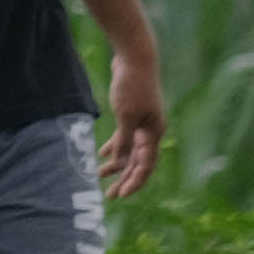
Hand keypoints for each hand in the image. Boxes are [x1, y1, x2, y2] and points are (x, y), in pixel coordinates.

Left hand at [98, 47, 166, 198]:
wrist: (135, 58)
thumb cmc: (132, 86)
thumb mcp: (126, 116)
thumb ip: (124, 140)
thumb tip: (120, 160)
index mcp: (154, 133)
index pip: (146, 165)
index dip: (135, 181)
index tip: (122, 195)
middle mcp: (151, 131)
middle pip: (137, 161)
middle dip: (124, 178)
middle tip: (109, 195)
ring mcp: (142, 122)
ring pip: (129, 150)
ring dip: (116, 164)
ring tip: (99, 176)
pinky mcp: (132, 114)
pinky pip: (124, 136)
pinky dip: (114, 146)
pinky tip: (102, 155)